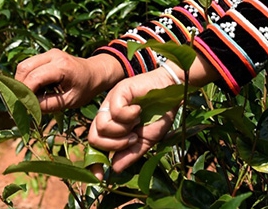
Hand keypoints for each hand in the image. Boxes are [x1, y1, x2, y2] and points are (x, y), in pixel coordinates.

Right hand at [15, 50, 124, 111]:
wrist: (96, 73)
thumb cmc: (86, 88)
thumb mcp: (70, 101)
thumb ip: (48, 104)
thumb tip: (26, 106)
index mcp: (63, 66)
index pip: (34, 78)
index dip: (25, 93)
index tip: (23, 107)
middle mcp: (54, 55)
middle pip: (24, 68)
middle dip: (19, 87)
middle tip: (22, 102)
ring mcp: (49, 53)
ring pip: (23, 66)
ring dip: (21, 82)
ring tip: (30, 96)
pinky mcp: (46, 55)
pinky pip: (28, 65)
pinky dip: (26, 78)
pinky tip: (35, 89)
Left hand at [87, 55, 219, 173]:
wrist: (172, 93)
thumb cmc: (160, 115)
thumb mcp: (147, 140)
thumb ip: (131, 153)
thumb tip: (114, 169)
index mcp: (111, 126)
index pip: (95, 144)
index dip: (95, 161)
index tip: (100, 176)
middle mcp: (107, 114)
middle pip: (94, 138)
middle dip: (115, 144)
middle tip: (133, 137)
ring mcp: (111, 102)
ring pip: (102, 126)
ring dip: (122, 129)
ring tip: (137, 122)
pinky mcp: (118, 92)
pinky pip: (115, 111)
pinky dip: (129, 115)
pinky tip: (139, 110)